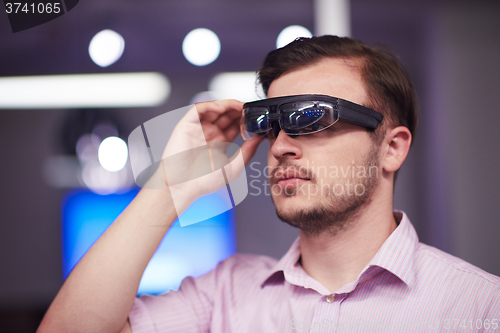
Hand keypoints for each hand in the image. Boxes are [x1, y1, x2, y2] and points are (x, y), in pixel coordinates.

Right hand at [147, 100, 263, 212]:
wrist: (182, 187)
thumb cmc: (203, 182)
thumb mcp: (234, 166)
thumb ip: (248, 151)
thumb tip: (260, 137)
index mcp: (219, 142)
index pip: (234, 124)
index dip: (245, 119)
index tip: (257, 118)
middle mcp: (209, 133)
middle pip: (226, 114)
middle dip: (239, 110)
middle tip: (251, 109)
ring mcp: (198, 128)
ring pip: (214, 108)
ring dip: (228, 105)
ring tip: (240, 106)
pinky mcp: (187, 125)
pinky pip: (199, 109)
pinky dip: (211, 105)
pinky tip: (223, 108)